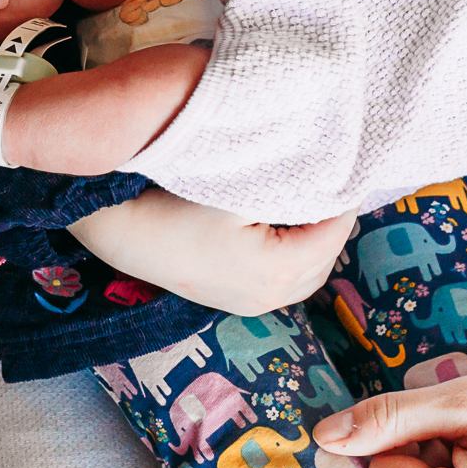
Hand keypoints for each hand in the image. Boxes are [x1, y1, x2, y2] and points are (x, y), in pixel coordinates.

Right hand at [68, 189, 354, 313]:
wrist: (117, 228)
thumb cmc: (174, 202)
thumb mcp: (237, 186)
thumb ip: (288, 179)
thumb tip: (331, 164)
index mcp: (277, 270)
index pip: (335, 231)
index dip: (345, 195)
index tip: (348, 163)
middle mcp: (270, 298)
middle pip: (328, 256)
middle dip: (334, 219)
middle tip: (335, 177)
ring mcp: (250, 304)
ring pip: (308, 272)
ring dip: (316, 238)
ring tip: (312, 197)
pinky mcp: (234, 300)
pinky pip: (284, 279)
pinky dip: (295, 253)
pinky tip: (285, 223)